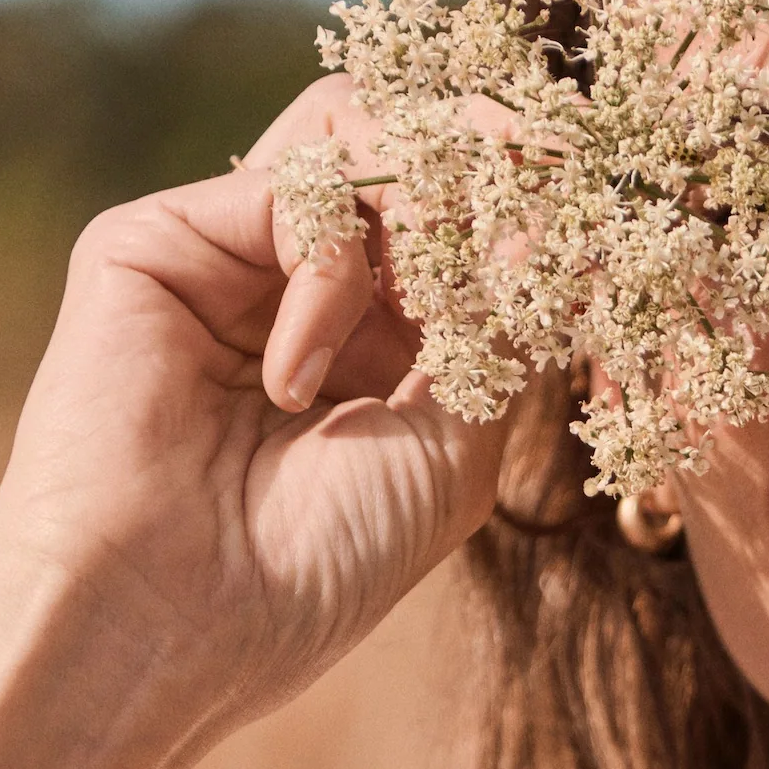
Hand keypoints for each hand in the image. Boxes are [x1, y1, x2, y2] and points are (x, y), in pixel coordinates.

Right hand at [0, 76, 509, 768]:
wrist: (178, 623)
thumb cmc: (324, 561)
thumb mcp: (462, 440)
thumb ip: (509, 322)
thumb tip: (570, 217)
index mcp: (388, 337)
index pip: (469, 226)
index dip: (536, 203)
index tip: (612, 196)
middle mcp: (310, 285)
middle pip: (414, 161)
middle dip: (495, 174)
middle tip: (551, 179)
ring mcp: (230, 255)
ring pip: (353, 145)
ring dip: (426, 206)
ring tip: (436, 306)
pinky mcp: (156, 243)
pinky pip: (287, 195)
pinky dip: (328, 277)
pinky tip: (296, 384)